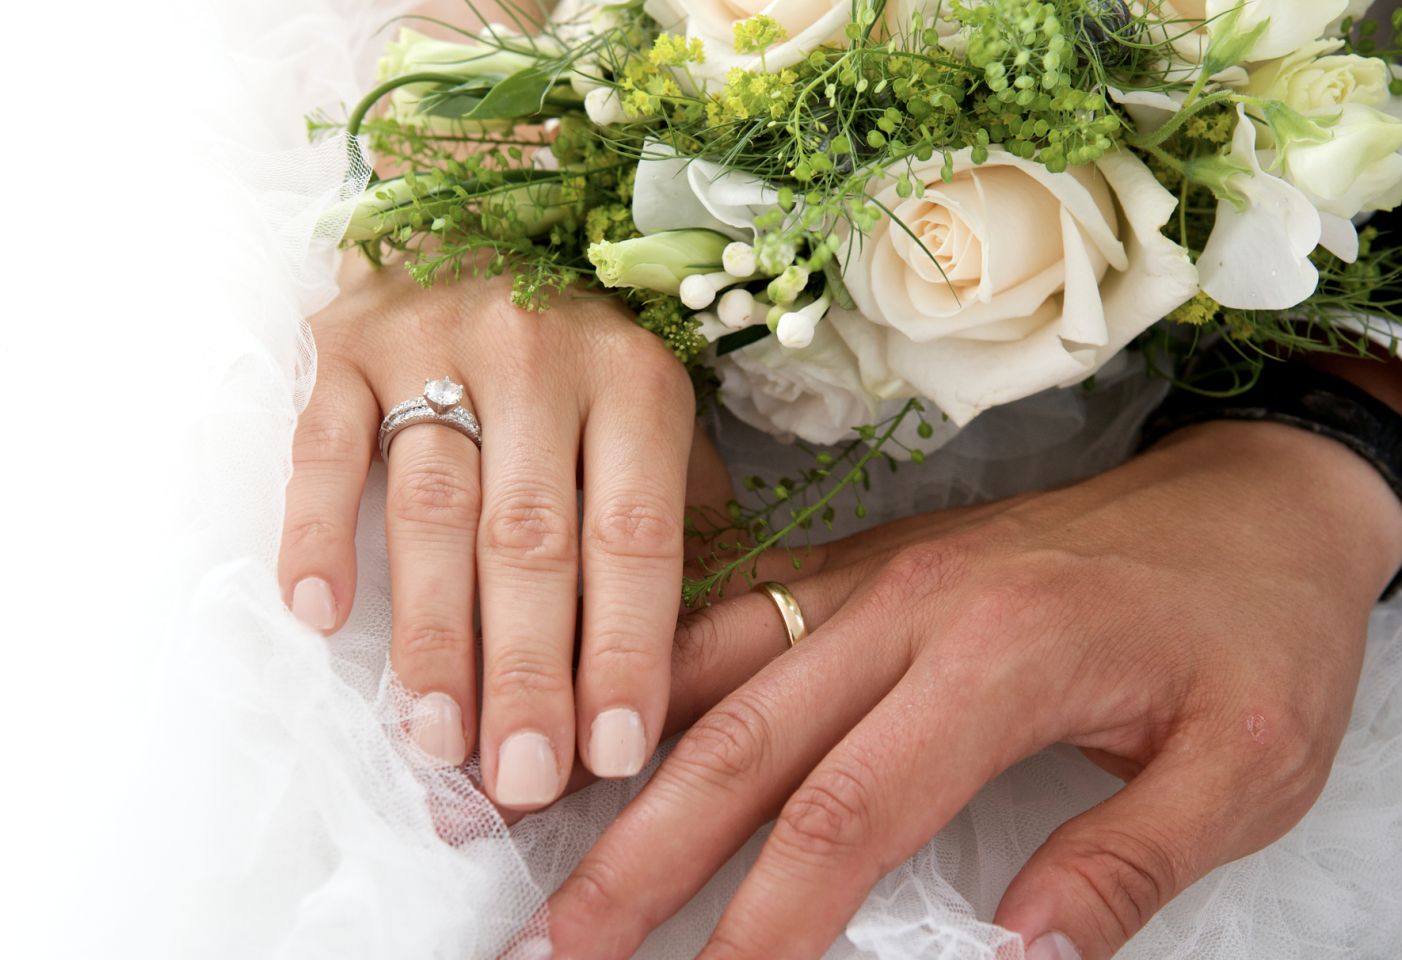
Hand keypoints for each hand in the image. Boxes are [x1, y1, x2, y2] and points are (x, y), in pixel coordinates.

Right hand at [278, 259, 710, 809]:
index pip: (635, 537)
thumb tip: (696, 676)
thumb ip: (679, 532)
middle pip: (533, 537)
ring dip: (434, 634)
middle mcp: (542, 353)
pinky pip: (325, 444)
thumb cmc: (583, 367)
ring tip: (438, 740)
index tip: (613, 751)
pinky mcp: (343, 344)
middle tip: (522, 778)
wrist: (481, 227)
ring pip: (433, 505)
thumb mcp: (657, 430)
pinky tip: (321, 617)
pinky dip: (317, 529)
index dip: (625, 649)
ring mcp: (436, 340)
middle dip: (530, 670)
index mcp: (638, 381)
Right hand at [542, 419, 1401, 959]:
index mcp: (1004, 656)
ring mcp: (882, 571)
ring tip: (525, 839)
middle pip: (739, 744)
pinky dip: (659, 674)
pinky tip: (606, 726)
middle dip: (633, 862)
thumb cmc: (1265, 629)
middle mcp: (916, 602)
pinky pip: (739, 613)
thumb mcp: (1247, 767)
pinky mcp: (875, 562)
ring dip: (615, 760)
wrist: (1268, 494)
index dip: (759, 929)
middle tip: (548, 950)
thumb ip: (1127, 867)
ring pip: (712, 667)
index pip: (843, 816)